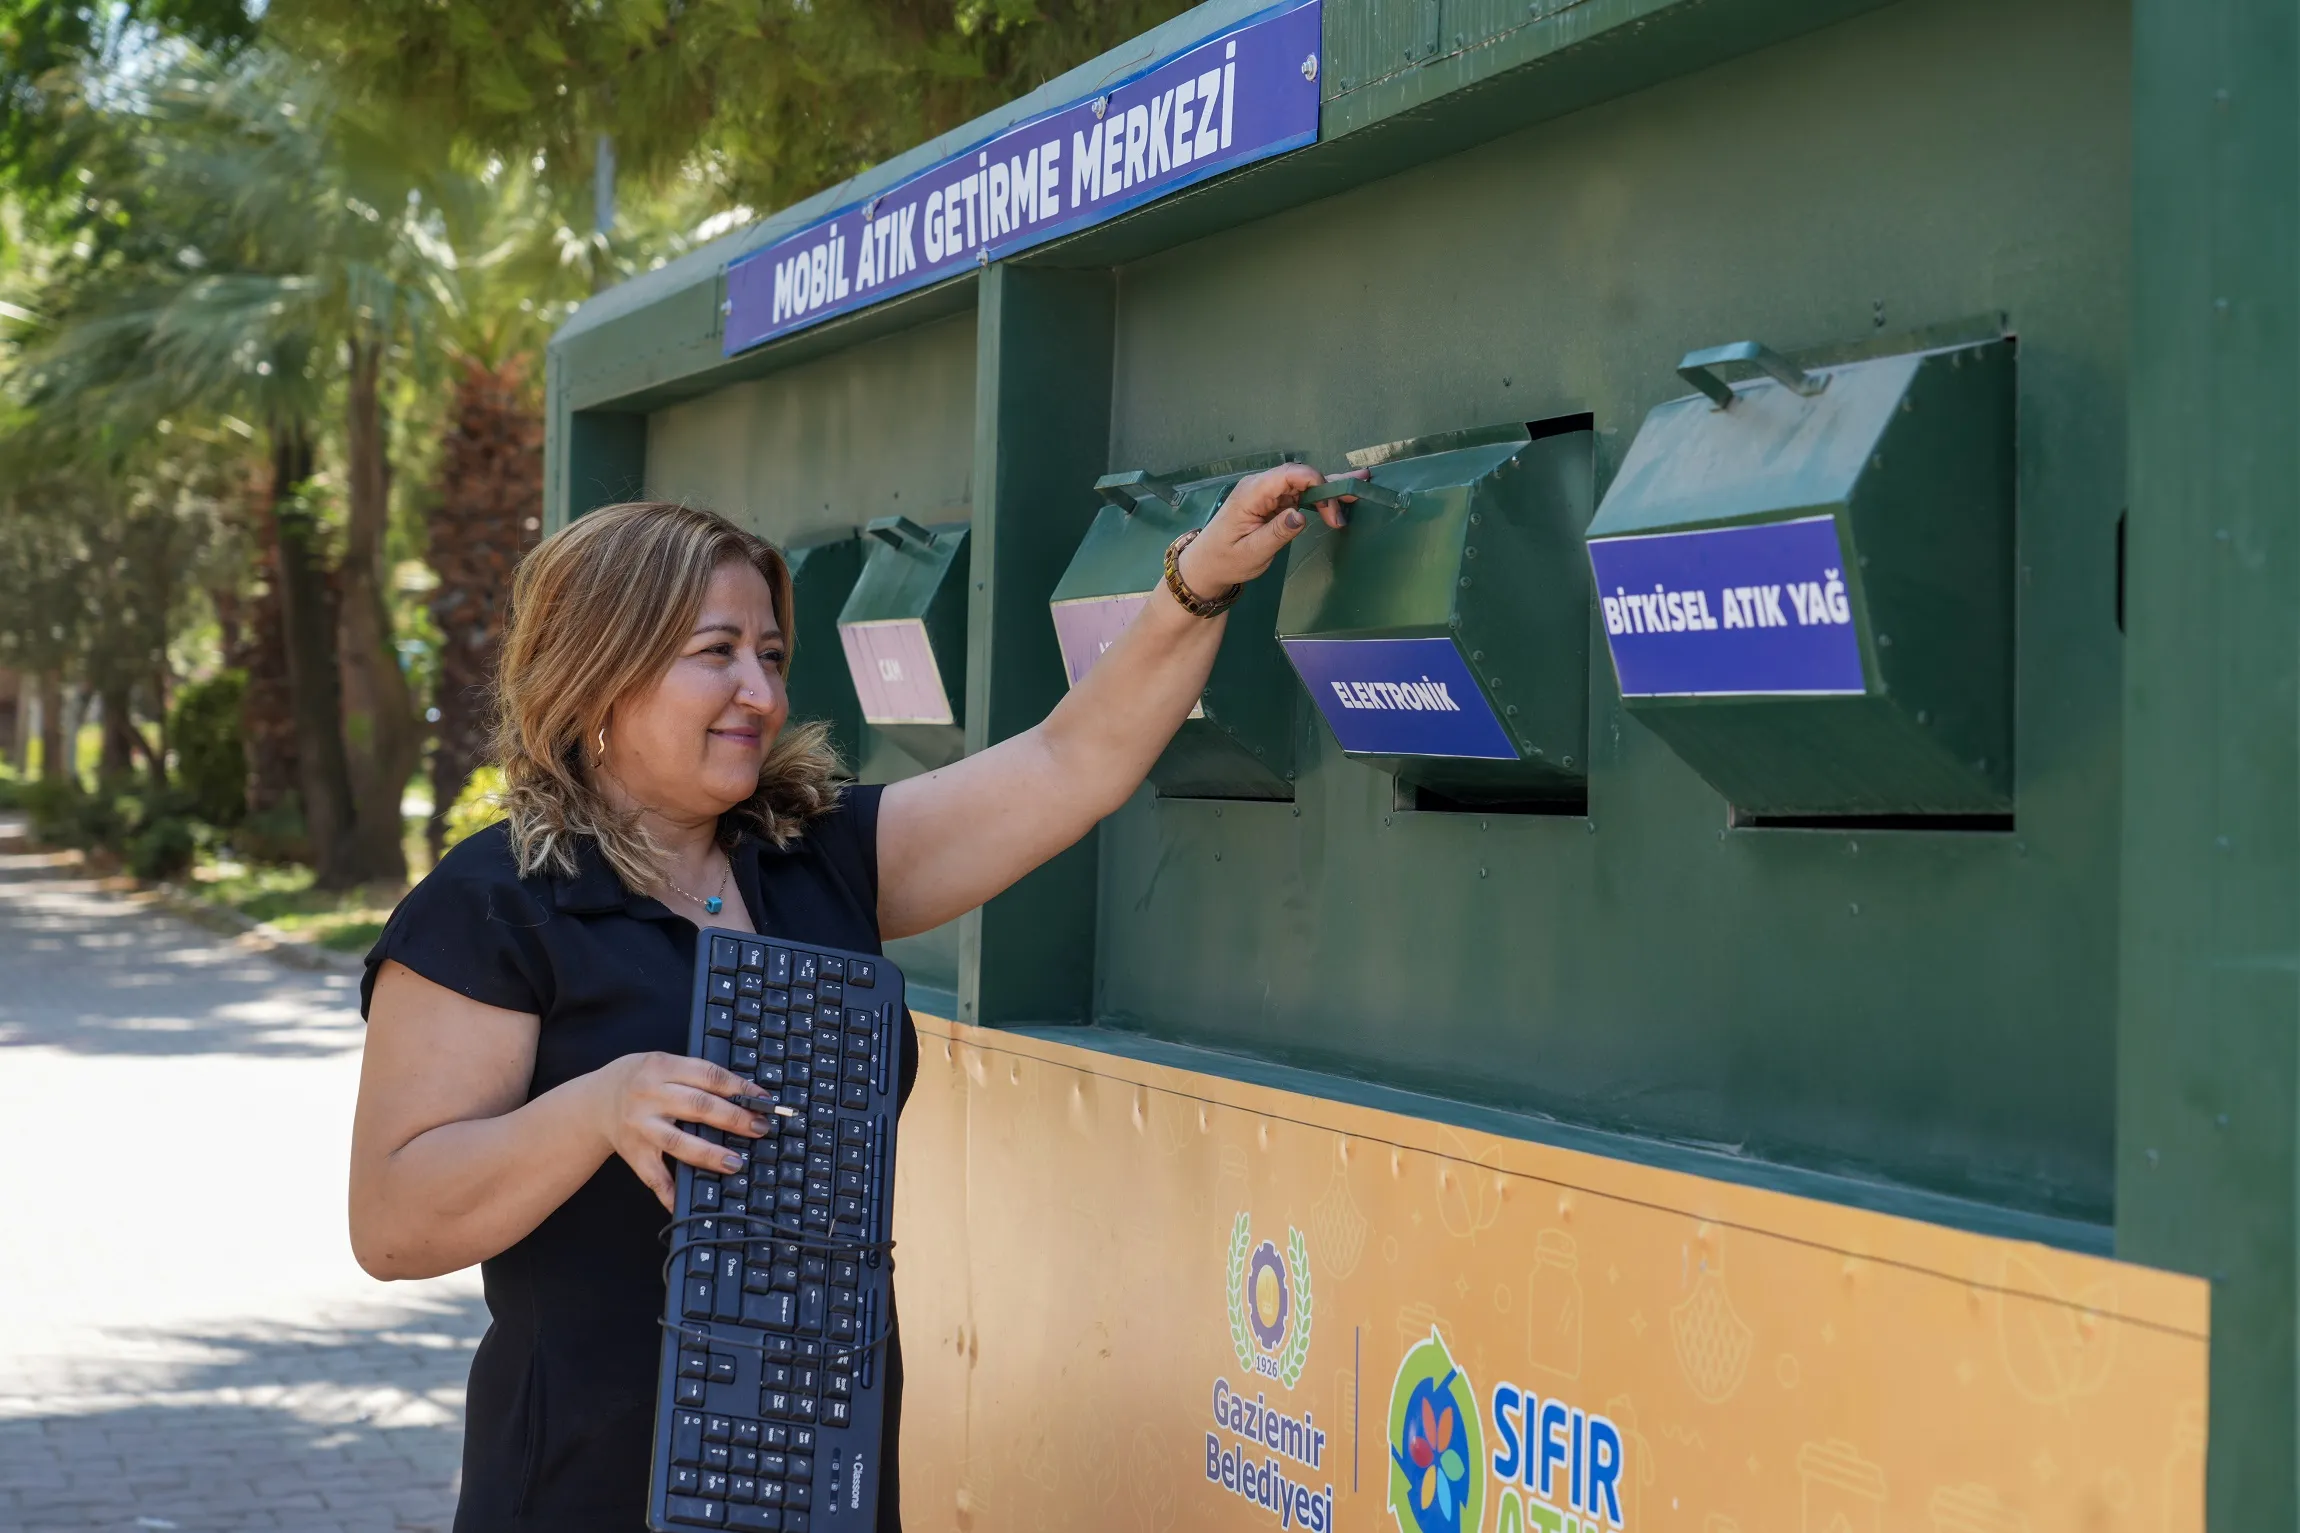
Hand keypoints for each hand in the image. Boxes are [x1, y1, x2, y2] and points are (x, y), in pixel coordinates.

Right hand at [590, 1050, 772, 1209]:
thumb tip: (745, 1094)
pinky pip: (653, 1176)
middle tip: (758, 1128)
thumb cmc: (639, 1080)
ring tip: (735, 1163)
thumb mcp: (664, 1063)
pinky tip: (687, 1204)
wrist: (595, 1102)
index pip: (708, 1075)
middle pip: (698, 1107)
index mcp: (662, 1067)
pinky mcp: (634, 1153)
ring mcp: (640, 1126)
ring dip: (709, 1154)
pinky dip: (670, 1193)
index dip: (739, 1087)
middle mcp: (649, 1096)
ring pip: (678, 1142)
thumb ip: (697, 1075)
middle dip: (733, 1119)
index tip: (763, 1099)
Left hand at [1177, 463, 1359, 597]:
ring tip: (1357, 491)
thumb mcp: (1252, 553)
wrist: (1206, 565)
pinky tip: (1338, 499)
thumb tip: (1300, 515)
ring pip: (1303, 484)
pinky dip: (1318, 499)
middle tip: (1358, 492)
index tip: (1332, 508)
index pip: (1289, 475)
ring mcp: (1266, 493)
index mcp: (1252, 493)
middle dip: (1329, 485)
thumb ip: (1276, 533)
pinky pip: (1298, 495)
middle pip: (1300, 477)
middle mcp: (1260, 486)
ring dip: (1328, 492)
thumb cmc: (1226, 560)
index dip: (1316, 483)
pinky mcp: (1271, 502)